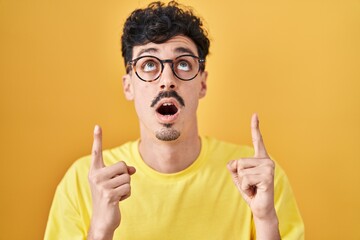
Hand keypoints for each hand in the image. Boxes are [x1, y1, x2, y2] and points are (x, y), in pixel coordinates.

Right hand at [88, 125, 135, 239]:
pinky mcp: (108, 194)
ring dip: (126, 187)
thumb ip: (122, 172)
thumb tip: (133, 169)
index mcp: (95, 171)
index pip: (96, 152)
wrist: (103, 218)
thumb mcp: (114, 182)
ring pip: (127, 177)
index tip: (97, 126)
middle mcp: (95, 176)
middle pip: (122, 165)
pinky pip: (128, 187)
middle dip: (124, 176)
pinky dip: (127, 194)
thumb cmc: (109, 197)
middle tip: (116, 187)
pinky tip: (118, 200)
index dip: (97, 139)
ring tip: (116, 194)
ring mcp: (101, 185)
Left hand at [227, 114, 275, 219]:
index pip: (257, 140)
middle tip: (250, 184)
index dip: (255, 127)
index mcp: (261, 158)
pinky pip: (245, 179)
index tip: (255, 114)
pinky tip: (255, 191)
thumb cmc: (251, 192)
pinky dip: (245, 188)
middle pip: (239, 161)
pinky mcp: (267, 177)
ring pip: (241, 170)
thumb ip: (234, 169)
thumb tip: (232, 164)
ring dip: (242, 183)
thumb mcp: (239, 178)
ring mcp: (269, 168)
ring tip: (253, 188)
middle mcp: (267, 161)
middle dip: (239, 175)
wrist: (261, 208)